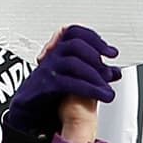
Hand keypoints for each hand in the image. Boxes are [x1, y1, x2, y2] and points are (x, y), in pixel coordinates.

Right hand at [4, 26, 117, 142]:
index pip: (74, 32)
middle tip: (108, 69)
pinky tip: (100, 95)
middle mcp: (52, 57)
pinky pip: (68, 83)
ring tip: (107, 88)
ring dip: (95, 76)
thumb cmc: (48, 92)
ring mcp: (47, 70)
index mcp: (58, 50)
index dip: (94, 38)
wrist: (28, 110)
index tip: (110, 51)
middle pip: (74, 44)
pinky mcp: (44, 86)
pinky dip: (89, 89)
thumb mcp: (74, 78)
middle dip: (96, 54)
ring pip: (73, 63)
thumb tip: (114, 72)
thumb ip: (93, 74)